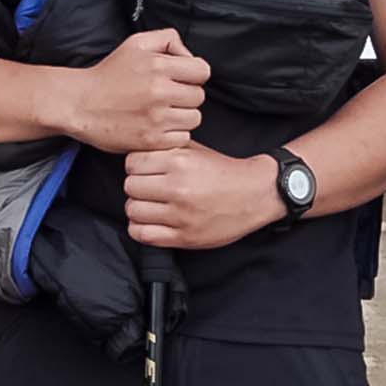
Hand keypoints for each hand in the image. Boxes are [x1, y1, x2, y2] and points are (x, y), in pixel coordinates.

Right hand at [58, 29, 208, 152]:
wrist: (80, 104)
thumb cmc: (109, 74)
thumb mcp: (136, 44)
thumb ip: (168, 39)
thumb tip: (189, 55)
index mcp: (158, 66)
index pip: (202, 71)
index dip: (193, 74)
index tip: (180, 79)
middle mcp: (160, 92)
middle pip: (199, 96)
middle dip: (187, 95)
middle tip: (168, 96)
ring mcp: (156, 118)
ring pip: (194, 118)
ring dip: (182, 116)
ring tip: (163, 112)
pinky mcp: (151, 140)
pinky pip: (182, 138)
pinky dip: (173, 134)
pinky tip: (158, 126)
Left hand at [123, 143, 281, 249]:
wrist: (255, 194)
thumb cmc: (223, 171)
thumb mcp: (194, 149)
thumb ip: (165, 148)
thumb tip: (135, 151)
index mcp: (180, 162)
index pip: (132, 163)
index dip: (136, 165)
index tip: (144, 169)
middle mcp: (178, 188)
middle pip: (130, 187)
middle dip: (136, 186)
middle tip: (147, 187)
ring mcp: (180, 215)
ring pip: (133, 211)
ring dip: (137, 207)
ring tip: (149, 204)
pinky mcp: (184, 237)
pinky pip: (143, 235)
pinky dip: (140, 228)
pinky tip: (150, 221)